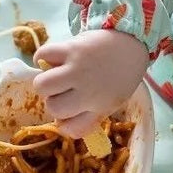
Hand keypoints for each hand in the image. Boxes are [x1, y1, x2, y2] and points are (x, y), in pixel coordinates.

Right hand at [33, 30, 148, 137]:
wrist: (131, 43)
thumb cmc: (121, 74)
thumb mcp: (113, 100)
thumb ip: (91, 113)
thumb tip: (61, 122)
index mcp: (100, 107)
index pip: (72, 130)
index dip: (64, 124)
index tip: (66, 114)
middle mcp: (88, 92)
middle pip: (53, 108)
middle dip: (53, 101)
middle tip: (61, 91)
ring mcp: (78, 69)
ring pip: (42, 85)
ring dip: (44, 82)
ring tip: (53, 76)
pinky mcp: (70, 49)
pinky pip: (42, 56)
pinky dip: (41, 58)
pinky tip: (51, 60)